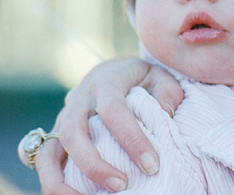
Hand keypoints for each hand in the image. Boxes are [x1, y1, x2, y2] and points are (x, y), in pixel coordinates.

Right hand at [36, 57, 183, 192]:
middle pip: (74, 133)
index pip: (114, 110)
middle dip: (95, 166)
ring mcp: (63, 117)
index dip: (132, 139)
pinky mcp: (56, 134)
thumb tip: (165, 116)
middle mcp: (78, 98)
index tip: (152, 165)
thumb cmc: (143, 78)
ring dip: (62, 181)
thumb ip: (167, 93)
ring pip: (49, 151)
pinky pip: (44, 160)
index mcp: (105, 80)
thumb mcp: (160, 76)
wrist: (116, 71)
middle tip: (122, 186)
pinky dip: (54, 181)